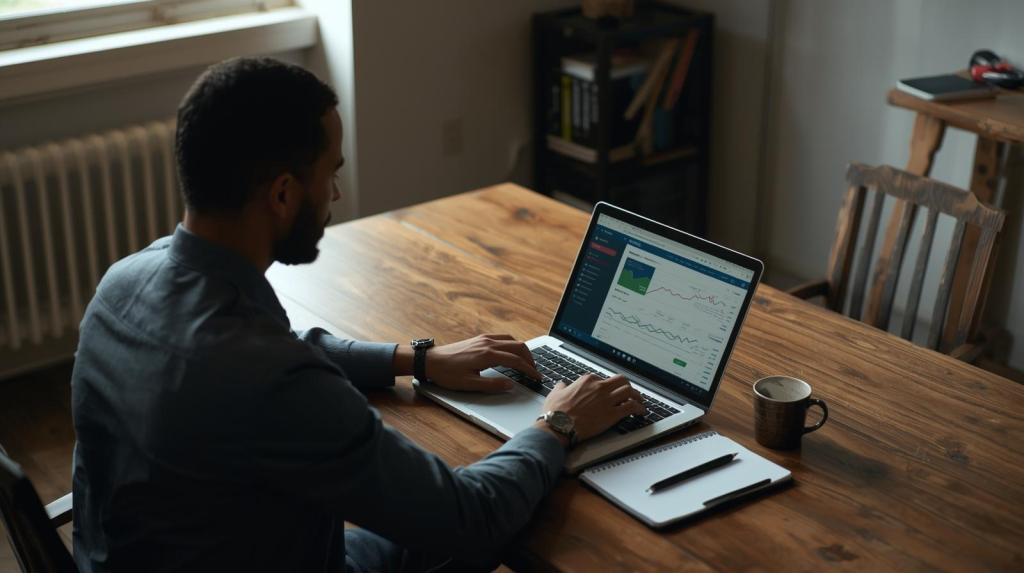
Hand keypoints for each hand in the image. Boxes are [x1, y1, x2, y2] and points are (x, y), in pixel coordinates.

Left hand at [425, 334, 542, 392]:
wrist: (430, 360)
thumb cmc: (447, 374)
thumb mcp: (470, 385)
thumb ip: (492, 385)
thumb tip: (511, 385)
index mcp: (487, 355)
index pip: (516, 361)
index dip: (530, 370)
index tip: (537, 377)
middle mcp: (488, 343)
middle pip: (518, 346)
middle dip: (530, 358)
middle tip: (535, 371)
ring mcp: (484, 339)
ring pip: (512, 340)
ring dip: (522, 350)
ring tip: (526, 363)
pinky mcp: (480, 338)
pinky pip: (503, 338)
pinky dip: (513, 345)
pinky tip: (512, 353)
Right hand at [539, 374, 644, 441]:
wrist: (558, 426)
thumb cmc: (556, 412)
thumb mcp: (555, 394)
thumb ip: (561, 387)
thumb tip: (562, 385)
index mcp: (587, 381)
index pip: (604, 379)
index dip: (609, 386)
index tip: (611, 391)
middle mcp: (599, 387)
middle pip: (621, 381)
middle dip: (628, 386)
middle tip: (630, 393)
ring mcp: (607, 400)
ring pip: (629, 391)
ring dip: (637, 396)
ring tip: (640, 402)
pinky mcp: (612, 414)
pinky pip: (631, 407)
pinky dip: (638, 408)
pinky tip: (640, 412)